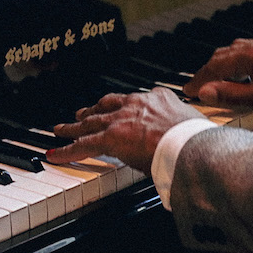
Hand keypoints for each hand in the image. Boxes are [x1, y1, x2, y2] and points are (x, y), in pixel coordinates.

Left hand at [48, 87, 204, 173]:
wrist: (190, 144)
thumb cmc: (198, 140)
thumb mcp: (193, 125)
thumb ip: (184, 128)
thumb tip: (191, 139)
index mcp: (158, 98)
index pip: (135, 100)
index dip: (124, 106)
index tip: (119, 109)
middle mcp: (136, 104)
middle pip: (107, 106)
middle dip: (93, 111)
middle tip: (82, 114)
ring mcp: (121, 120)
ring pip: (90, 123)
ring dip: (73, 127)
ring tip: (61, 129)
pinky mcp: (110, 138)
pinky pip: (82, 145)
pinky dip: (66, 150)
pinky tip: (55, 153)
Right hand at [182, 35, 252, 113]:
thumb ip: (231, 94)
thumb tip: (205, 91)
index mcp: (250, 54)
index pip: (215, 65)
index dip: (199, 79)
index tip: (189, 90)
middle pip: (223, 55)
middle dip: (207, 71)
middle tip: (197, 86)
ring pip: (236, 51)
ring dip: (222, 65)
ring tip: (215, 80)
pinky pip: (249, 51)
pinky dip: (237, 61)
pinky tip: (240, 72)